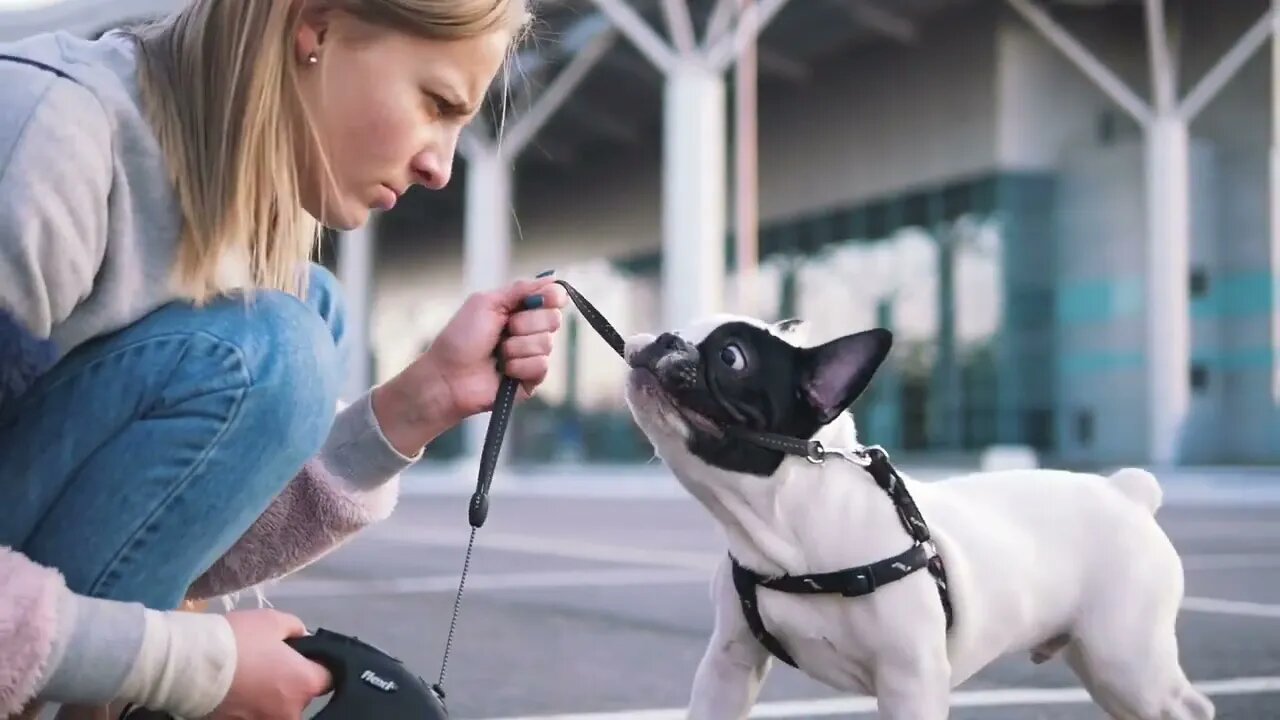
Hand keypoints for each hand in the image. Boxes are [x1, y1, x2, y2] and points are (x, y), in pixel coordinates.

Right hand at [205, 609, 329, 719]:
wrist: (191, 665)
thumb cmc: (238, 640)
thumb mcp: (273, 621)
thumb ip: (296, 629)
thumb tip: (302, 638)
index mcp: (304, 684)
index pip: (327, 679)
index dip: (317, 666)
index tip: (304, 659)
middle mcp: (290, 711)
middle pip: (301, 698)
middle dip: (290, 684)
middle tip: (270, 666)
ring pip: (276, 709)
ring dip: (268, 697)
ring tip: (248, 678)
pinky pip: (253, 715)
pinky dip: (248, 706)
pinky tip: (235, 690)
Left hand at [371, 274, 568, 455]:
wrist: (448, 375)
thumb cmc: (460, 338)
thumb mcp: (486, 303)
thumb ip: (520, 289)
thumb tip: (553, 279)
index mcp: (519, 309)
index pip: (552, 297)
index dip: (553, 296)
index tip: (547, 298)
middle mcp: (529, 330)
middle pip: (554, 319)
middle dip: (526, 323)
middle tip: (504, 330)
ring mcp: (532, 355)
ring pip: (546, 343)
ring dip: (516, 347)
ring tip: (498, 354)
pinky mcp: (531, 379)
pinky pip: (541, 366)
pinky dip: (519, 366)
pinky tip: (504, 370)